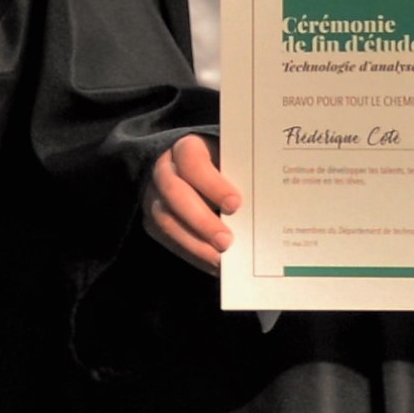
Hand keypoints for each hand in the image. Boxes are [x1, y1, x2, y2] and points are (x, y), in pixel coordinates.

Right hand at [141, 130, 237, 268]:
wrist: (194, 170)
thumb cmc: (222, 165)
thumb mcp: (230, 160)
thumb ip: (240, 175)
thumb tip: (262, 201)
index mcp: (186, 148)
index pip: (191, 161)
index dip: (212, 183)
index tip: (236, 204)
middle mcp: (164, 169)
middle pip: (174, 192)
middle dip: (201, 220)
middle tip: (226, 241)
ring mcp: (154, 195)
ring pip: (166, 220)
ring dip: (194, 243)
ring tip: (220, 259)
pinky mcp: (151, 219)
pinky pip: (166, 239)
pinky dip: (190, 253)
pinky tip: (212, 264)